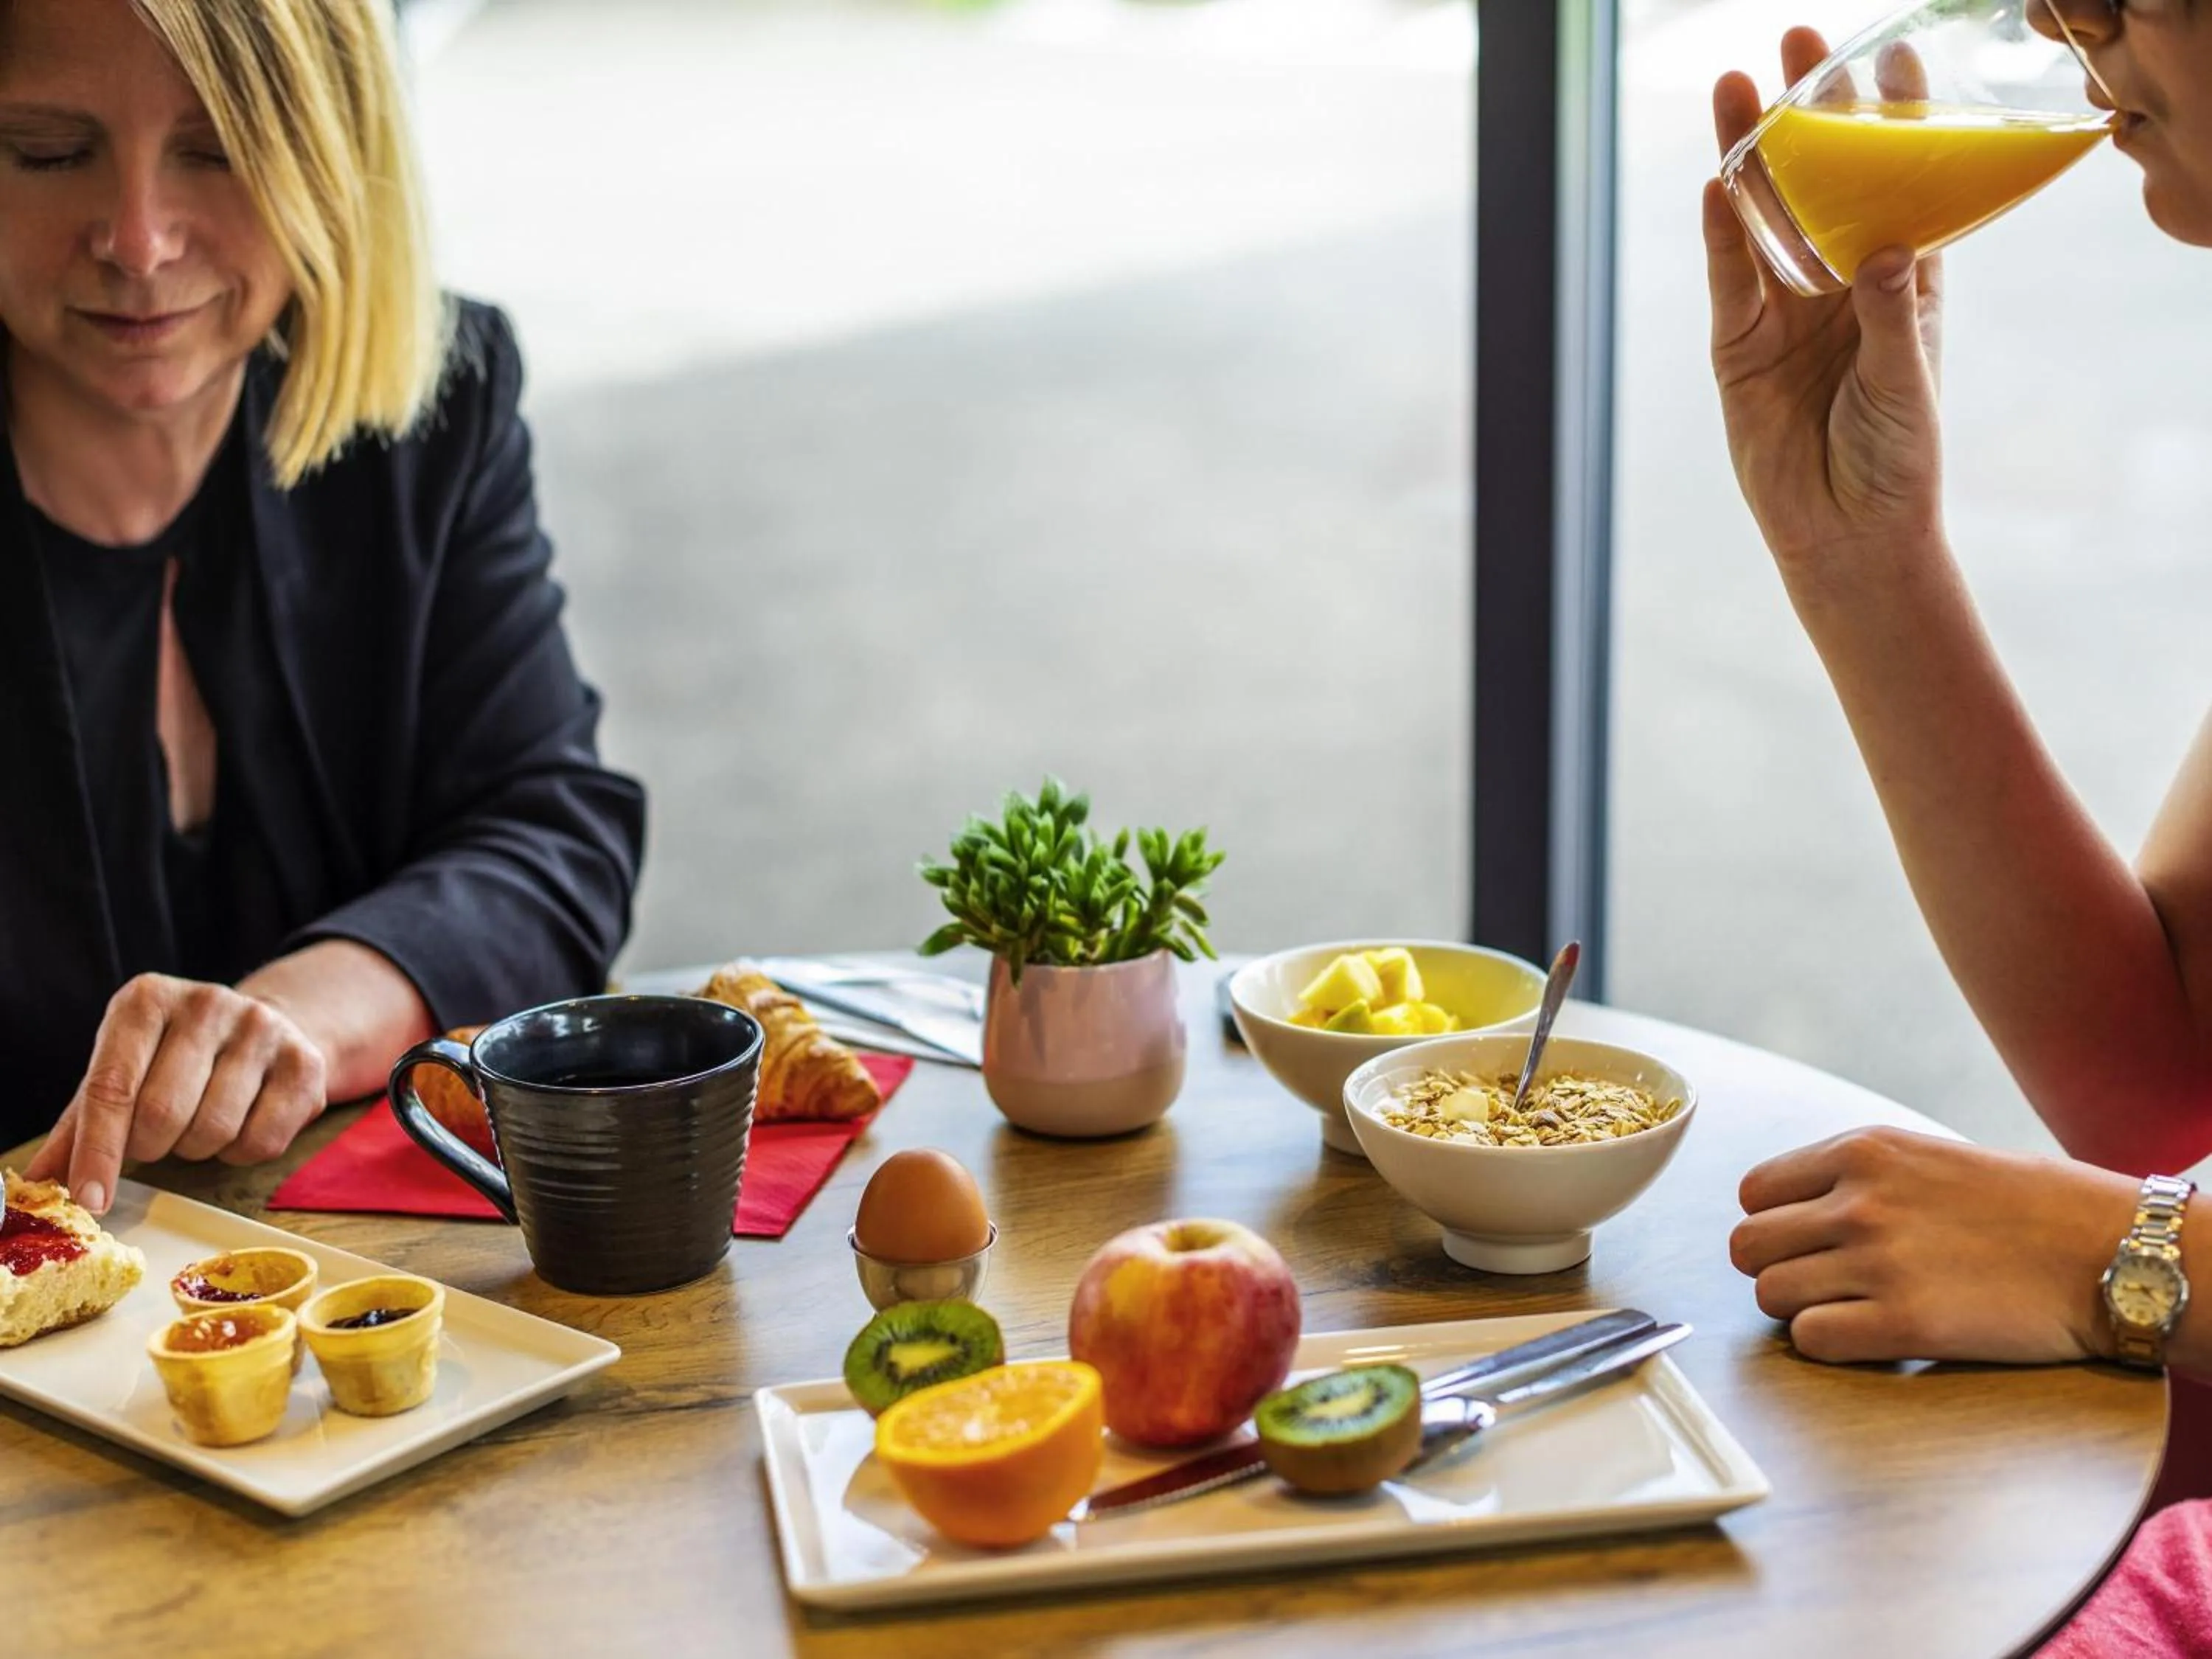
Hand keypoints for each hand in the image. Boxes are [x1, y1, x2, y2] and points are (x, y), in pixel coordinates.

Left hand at [23, 974, 329, 1213]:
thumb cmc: (174, 1059)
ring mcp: (262, 1028)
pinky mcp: (306, 1061)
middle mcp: (207, 1003)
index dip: (98, 1151)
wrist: (261, 1029)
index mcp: (146, 999)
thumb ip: (79, 1125)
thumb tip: (39, 1182)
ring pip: (214, 1130)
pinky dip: (240, 1153)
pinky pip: (262, 1142)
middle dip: (150, 1147)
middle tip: (153, 1141)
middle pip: (162, 1113)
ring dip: (196, 1149)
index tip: (89, 1199)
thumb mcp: (121, 1073)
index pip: (112, 1086)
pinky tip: (238, 1125)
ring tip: (198, 1123)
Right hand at [1705, 28, 1945, 577]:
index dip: (1896, 121)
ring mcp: (1782, 312)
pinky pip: (1728, 280)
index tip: (1890, 57)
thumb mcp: (1907, 383)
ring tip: (1737, 89)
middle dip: (1809, 112)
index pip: (1899, 183)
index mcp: (1900, 281)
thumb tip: (1883, 251)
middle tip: (1799, 43)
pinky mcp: (1736, 348)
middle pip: (1820, 181)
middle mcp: (1838, 283)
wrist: (1847, 534)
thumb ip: (1891, 316)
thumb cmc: (1897, 460)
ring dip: (1751, 155)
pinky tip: (1716, 185)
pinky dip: (1721, 235)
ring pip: (1763, 217)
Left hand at [1731, 1127, 2138, 1364]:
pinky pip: (1809, 1339)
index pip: (1755, 1191)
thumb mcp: (1926, 1158)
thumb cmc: (2023, 1207)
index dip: (1774, 1223)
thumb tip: (1789, 1209)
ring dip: (1800, 1309)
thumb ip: (1856, 1177)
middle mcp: (1858, 1201)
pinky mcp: (1903, 1324)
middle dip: (1775, 1268)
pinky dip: (1827, 1344)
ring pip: (1769, 1295)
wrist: (2105, 1250)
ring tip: (1851, 1309)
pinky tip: (1869, 1335)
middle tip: (1820, 1282)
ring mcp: (1877, 1262)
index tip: (1805, 1241)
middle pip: (1747, 1245)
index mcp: (1862, 1151)